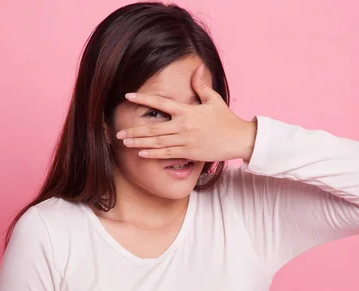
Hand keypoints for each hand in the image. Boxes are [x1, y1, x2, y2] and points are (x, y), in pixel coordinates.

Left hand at [116, 65, 256, 161]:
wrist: (240, 139)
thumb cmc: (226, 119)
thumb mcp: (214, 99)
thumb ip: (201, 86)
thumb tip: (197, 68)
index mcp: (187, 111)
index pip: (161, 102)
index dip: (143, 98)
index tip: (128, 96)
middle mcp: (184, 126)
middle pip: (153, 128)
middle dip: (135, 130)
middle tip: (119, 132)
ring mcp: (186, 141)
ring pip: (157, 142)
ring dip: (139, 143)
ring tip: (125, 143)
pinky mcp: (189, 153)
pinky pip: (168, 154)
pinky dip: (153, 154)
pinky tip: (141, 154)